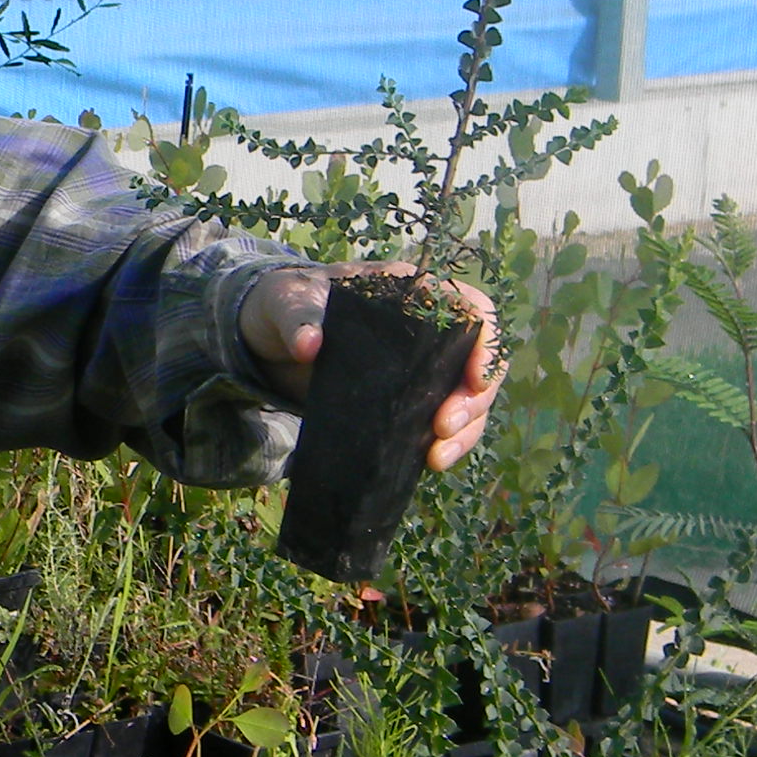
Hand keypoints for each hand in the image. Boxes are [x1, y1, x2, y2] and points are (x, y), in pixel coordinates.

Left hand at [243, 263, 503, 470]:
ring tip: (436, 458)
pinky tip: (429, 463)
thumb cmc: (288, 303)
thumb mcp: (286, 301)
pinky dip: (444, 444)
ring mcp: (422, 368)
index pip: (472, 309)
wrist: (271, 338)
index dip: (485, 343)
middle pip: (477, 362)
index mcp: (413, 293)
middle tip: (442, 428)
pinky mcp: (408, 401)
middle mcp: (430, 330)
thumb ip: (297, 316)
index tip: (474, 378)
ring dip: (465, 431)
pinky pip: (441, 422)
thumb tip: (308, 345)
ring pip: (468, 399)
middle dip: (473, 400)